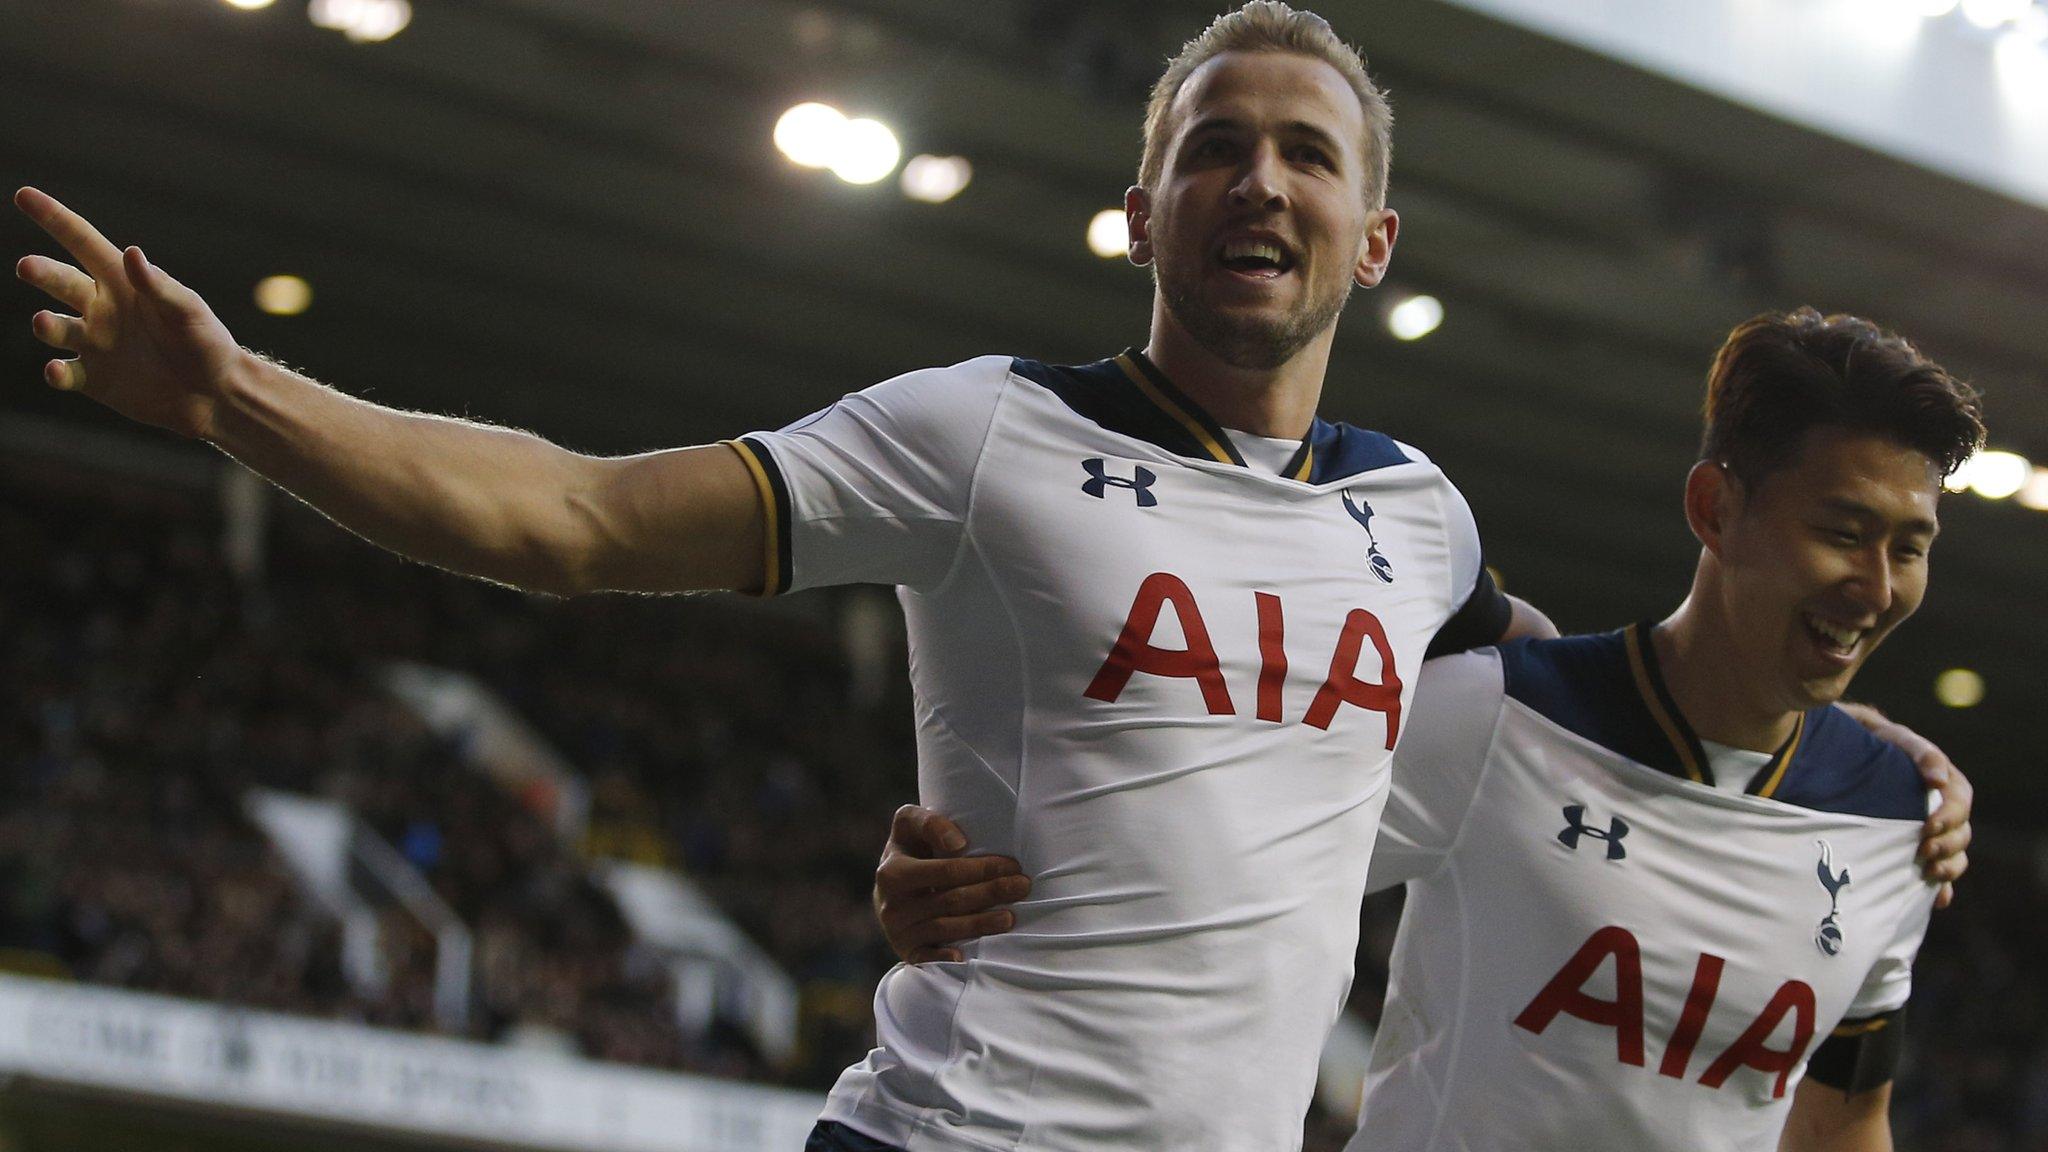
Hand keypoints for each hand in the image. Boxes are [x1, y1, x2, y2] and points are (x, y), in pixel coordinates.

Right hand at [15, 187, 242, 438]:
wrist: (215, 394)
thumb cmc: (206, 343)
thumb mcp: (187, 311)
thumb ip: (158, 285)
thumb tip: (132, 252)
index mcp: (123, 282)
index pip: (82, 242)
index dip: (53, 218)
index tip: (23, 195)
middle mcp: (101, 307)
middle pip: (60, 281)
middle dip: (41, 272)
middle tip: (27, 267)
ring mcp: (93, 343)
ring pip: (55, 327)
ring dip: (45, 325)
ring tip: (44, 322)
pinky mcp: (92, 378)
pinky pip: (64, 373)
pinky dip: (55, 373)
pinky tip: (56, 372)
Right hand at [873, 805, 1030, 963]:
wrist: (888, 888)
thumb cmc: (910, 850)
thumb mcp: (909, 826)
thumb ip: (929, 823)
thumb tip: (958, 844)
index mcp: (892, 870)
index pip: (945, 870)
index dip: (981, 868)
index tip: (1011, 864)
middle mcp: (890, 902)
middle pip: (951, 899)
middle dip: (992, 892)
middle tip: (1023, 885)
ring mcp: (897, 929)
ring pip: (946, 927)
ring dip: (982, 924)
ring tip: (1012, 916)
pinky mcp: (904, 950)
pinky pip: (926, 957)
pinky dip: (945, 956)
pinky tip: (966, 956)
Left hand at [1837, 702, 1970, 907]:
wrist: (1820, 746)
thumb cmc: (1850, 736)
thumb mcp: (1875, 732)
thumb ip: (1910, 748)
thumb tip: (1937, 779)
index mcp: (1927, 769)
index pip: (1954, 791)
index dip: (1949, 812)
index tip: (1929, 825)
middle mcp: (1929, 796)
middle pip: (1959, 822)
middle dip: (1948, 839)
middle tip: (1925, 848)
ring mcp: (1920, 820)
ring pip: (1954, 844)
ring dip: (1950, 861)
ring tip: (1931, 869)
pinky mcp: (1906, 842)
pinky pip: (1935, 866)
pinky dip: (1941, 884)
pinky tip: (1938, 899)